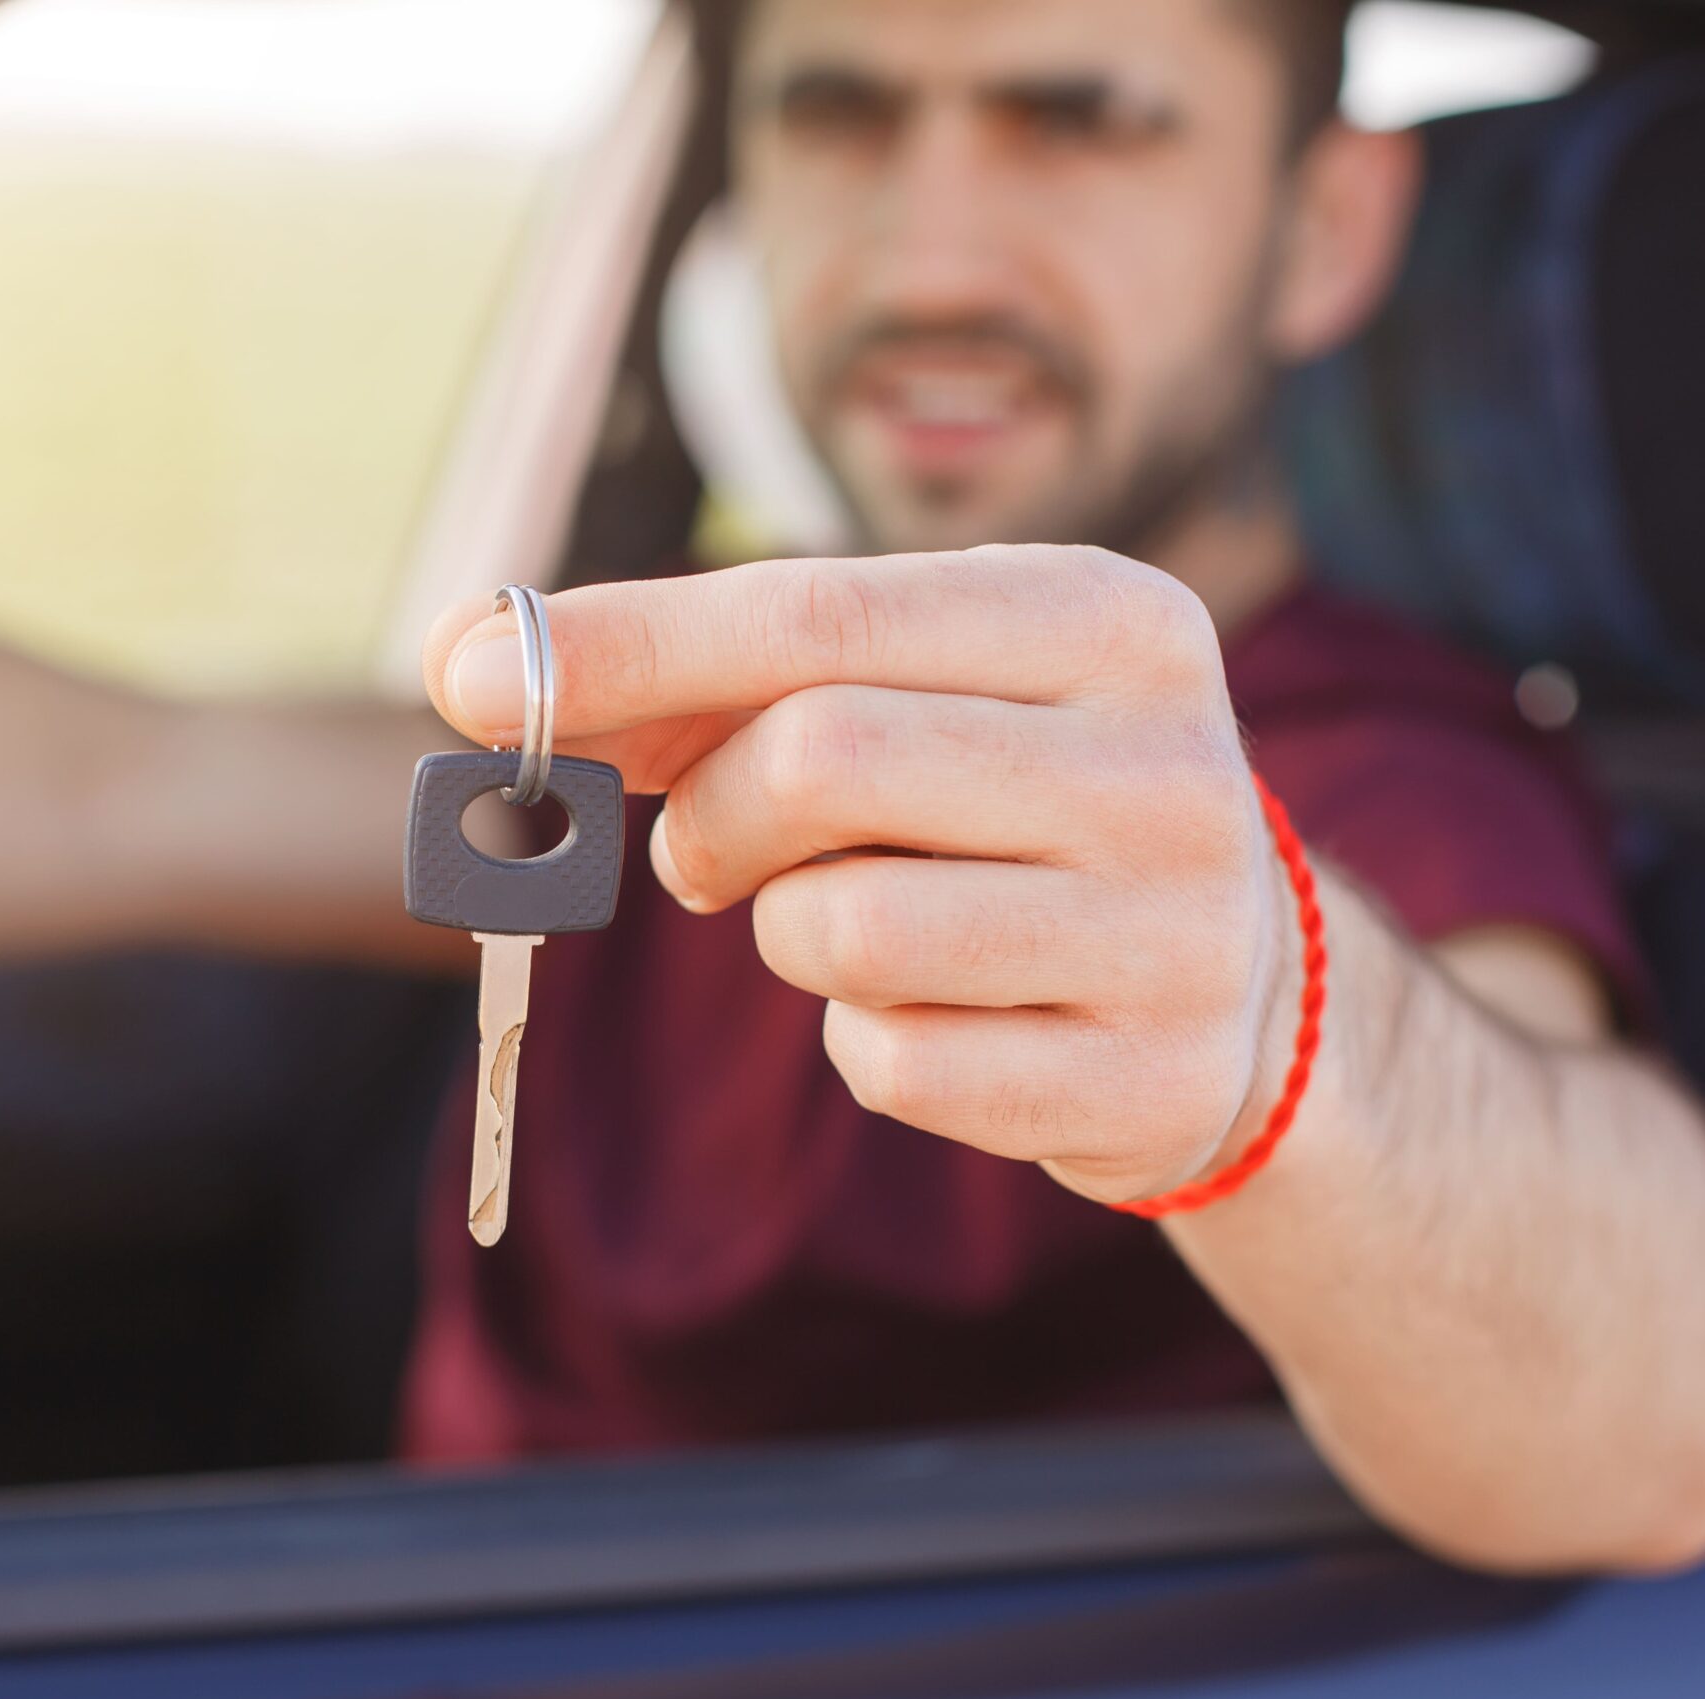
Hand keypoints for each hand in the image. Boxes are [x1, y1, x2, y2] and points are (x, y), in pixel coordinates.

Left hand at [424, 547, 1297, 1202]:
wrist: (1242, 998)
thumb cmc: (1009, 811)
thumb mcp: (910, 702)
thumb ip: (708, 683)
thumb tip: (474, 667)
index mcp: (1107, 618)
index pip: (817, 609)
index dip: (626, 643)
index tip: (463, 673)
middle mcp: (1167, 762)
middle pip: (820, 759)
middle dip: (713, 819)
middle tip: (706, 855)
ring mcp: (1175, 935)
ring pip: (842, 931)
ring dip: (789, 933)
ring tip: (852, 918)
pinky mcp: (1145, 1083)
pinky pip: (893, 1063)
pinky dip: (866, 1042)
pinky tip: (947, 1013)